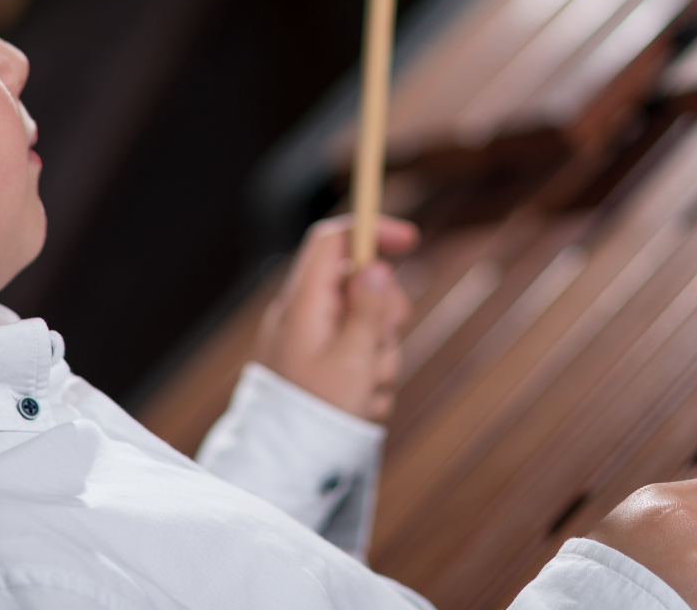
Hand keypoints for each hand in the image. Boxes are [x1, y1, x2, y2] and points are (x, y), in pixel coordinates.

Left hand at [254, 215, 416, 421]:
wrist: (286, 465)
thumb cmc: (317, 413)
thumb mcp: (353, 360)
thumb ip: (368, 310)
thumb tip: (375, 266)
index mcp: (303, 304)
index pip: (332, 241)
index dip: (370, 230)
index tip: (409, 239)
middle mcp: (304, 315)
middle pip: (359, 284)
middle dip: (385, 316)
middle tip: (381, 350)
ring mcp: (311, 340)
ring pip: (366, 324)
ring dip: (379, 356)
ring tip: (366, 392)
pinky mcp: (320, 364)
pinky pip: (358, 355)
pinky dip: (368, 376)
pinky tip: (360, 404)